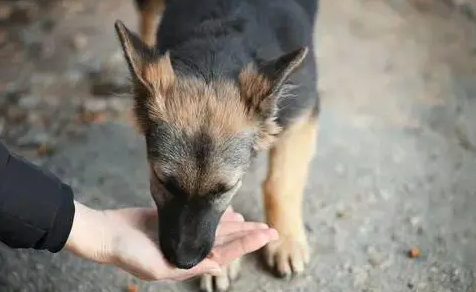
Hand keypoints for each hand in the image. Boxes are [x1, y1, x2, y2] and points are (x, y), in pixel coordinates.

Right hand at [65, 201, 277, 280]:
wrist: (107, 233)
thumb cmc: (128, 252)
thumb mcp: (156, 267)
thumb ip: (187, 266)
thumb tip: (216, 264)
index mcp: (187, 263)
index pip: (225, 253)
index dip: (247, 244)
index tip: (266, 235)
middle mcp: (189, 249)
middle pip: (225, 241)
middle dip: (248, 235)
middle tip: (270, 228)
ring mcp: (183, 233)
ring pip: (216, 229)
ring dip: (236, 226)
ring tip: (253, 222)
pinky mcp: (176, 219)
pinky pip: (202, 217)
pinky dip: (217, 216)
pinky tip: (229, 212)